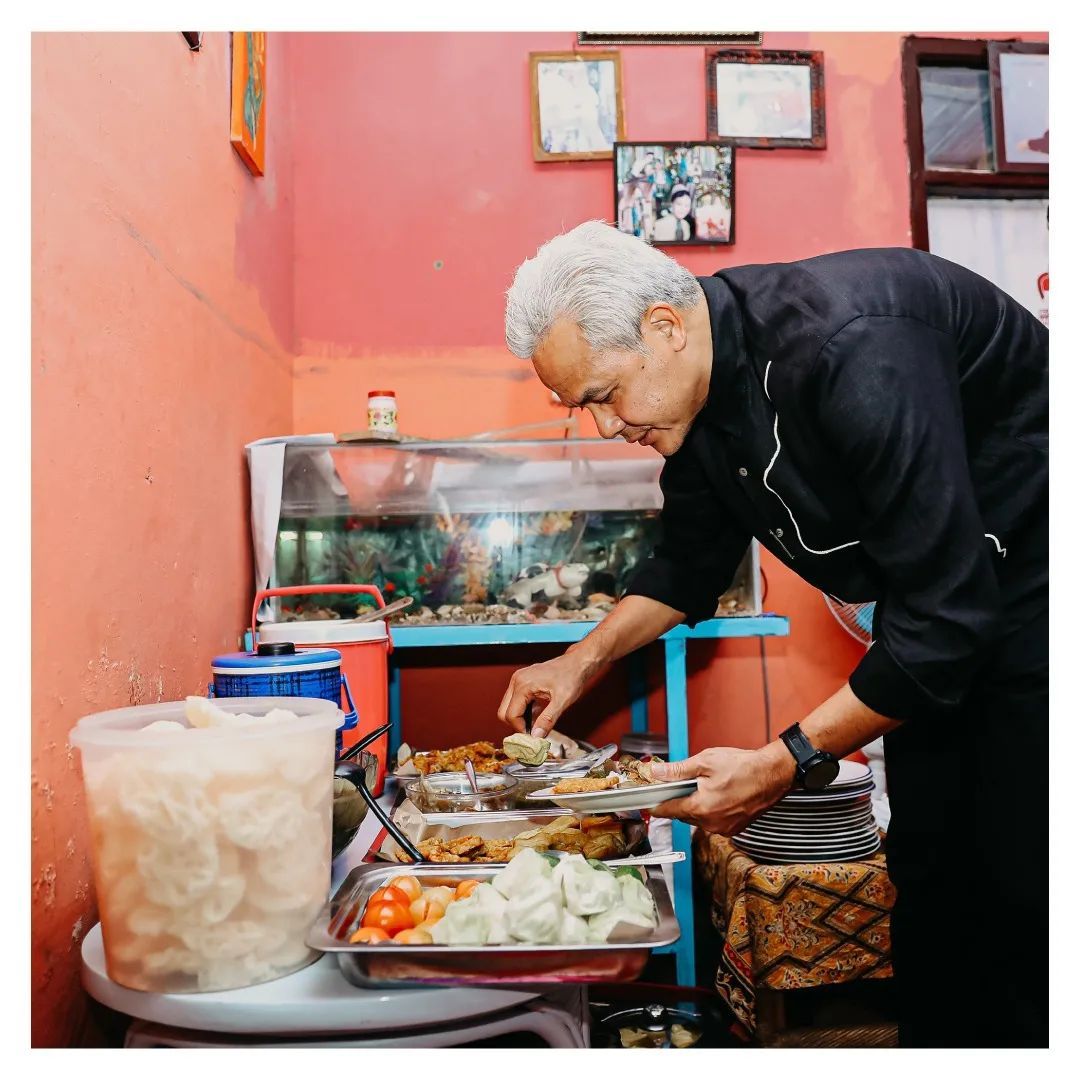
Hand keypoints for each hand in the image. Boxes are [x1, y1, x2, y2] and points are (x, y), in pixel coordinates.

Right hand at [497, 653, 590, 736]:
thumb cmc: (571, 676)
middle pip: (504, 712)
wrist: (577, 662)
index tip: (533, 737)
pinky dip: (524, 710)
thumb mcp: (562, 701)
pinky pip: (516, 701)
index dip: (521, 729)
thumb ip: (548, 720)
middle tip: (533, 732)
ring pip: (509, 707)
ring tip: (537, 722)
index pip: (510, 714)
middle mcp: (517, 681)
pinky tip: (538, 712)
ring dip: (521, 718)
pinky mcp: (523, 681)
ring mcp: (519, 680)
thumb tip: (537, 736)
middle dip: (517, 724)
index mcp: (523, 684)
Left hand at [649, 744, 794, 834]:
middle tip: (684, 782)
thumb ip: (677, 771)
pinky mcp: (734, 828)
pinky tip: (719, 794)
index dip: (655, 804)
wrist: (773, 774)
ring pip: (698, 817)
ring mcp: (723, 828)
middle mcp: (711, 823)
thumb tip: (656, 773)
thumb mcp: (705, 762)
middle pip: (682, 814)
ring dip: (696, 804)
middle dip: (680, 798)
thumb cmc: (743, 767)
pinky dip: (710, 809)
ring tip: (707, 785)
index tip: (646, 801)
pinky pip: (712, 820)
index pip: (668, 810)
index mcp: (700, 808)